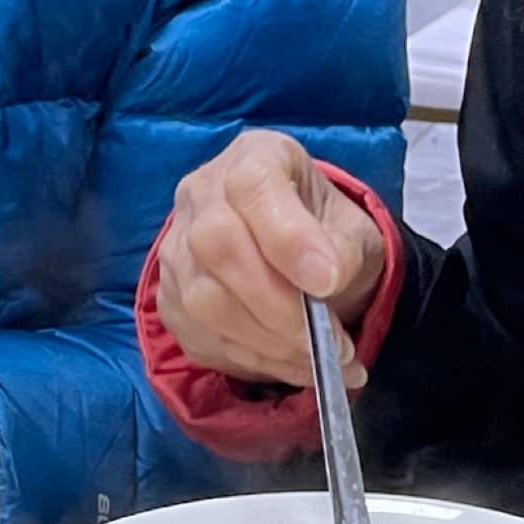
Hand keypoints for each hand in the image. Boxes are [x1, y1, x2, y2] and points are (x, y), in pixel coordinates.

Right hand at [152, 131, 388, 388]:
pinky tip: (292, 365)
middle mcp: (201, 194)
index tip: (326, 282)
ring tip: (320, 361)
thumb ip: (345, 250)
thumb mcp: (354, 231)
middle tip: (328, 343)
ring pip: (203, 299)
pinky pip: (201, 336)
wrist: (299, 260)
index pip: (252, 185)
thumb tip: (324, 280)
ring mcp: (176, 248)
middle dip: (277, 306)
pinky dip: (254, 361)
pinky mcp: (169, 298)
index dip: (287, 237)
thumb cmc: (326, 234)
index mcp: (253, 158)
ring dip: (268, 342)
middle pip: (217, 245)